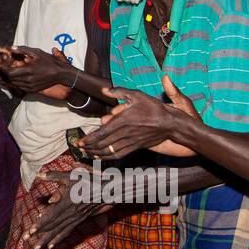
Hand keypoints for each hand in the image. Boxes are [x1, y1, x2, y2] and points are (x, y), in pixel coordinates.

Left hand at [0, 46, 74, 97]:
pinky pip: (13, 86)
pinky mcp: (29, 90)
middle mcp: (25, 81)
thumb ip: (22, 50)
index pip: (5, 72)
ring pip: (6, 84)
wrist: (61, 75)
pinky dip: (2, 82)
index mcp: (26, 72)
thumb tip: (9, 48)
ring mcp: (27, 87)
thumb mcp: (36, 52)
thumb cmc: (49, 61)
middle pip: (2, 79)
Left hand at [23, 170, 108, 248]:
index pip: (51, 216)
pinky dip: (58, 239)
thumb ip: (54, 176)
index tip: (31, 231)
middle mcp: (70, 214)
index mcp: (67, 204)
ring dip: (46, 240)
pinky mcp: (78, 221)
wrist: (107, 191)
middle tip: (26, 239)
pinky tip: (51, 246)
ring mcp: (75, 219)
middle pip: (52, 226)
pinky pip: (67, 232)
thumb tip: (39, 174)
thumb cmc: (88, 181)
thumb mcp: (71, 175)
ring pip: (59, 231)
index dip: (40, 224)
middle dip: (39, 233)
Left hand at [80, 76, 197, 159]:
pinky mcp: (136, 146)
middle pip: (103, 144)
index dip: (89, 139)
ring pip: (110, 151)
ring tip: (87, 153)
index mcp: (123, 120)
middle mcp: (125, 133)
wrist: (170, 123)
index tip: (80, 141)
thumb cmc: (154, 107)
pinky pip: (120, 154)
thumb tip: (104, 90)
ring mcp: (131, 142)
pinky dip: (109, 157)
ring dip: (97, 153)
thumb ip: (119, 92)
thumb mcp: (137, 95)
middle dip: (89, 147)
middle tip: (79, 147)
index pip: (102, 133)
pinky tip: (102, 157)